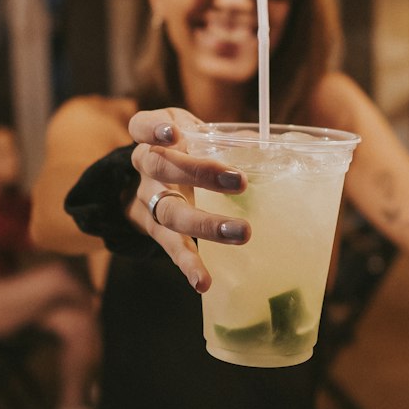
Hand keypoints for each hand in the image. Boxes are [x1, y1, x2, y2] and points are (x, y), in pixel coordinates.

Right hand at [127, 109, 249, 291]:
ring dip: (206, 224)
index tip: (174, 133)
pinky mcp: (155, 231)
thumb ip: (223, 139)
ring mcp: (148, 201)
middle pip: (161, 167)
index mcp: (153, 139)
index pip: (141, 127)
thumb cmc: (180, 153)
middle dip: (200, 173)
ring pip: (169, 212)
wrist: (145, 185)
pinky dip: (188, 264)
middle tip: (239, 182)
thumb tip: (267, 145)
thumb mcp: (193, 136)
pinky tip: (203, 281)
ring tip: (241, 233)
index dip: (154, 129)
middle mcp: (145, 168)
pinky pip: (171, 247)